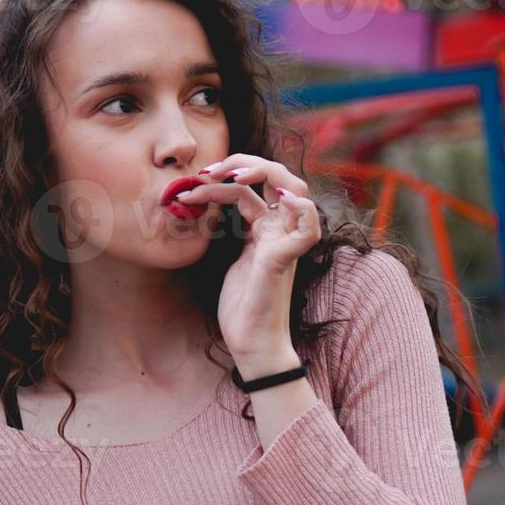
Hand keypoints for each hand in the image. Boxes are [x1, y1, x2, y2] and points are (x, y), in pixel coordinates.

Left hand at [175, 153, 322, 359]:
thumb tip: (211, 206)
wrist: (251, 343)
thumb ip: (234, 231)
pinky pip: (306, 227)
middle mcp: (279, 230)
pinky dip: (300, 208)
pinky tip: (278, 198)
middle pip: (278, 175)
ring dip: (257, 172)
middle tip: (210, 169)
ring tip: (222, 175)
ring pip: (291, 189)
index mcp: (265, 228)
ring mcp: (284, 243)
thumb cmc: (243, 304)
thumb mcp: (234, 257)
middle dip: (244, 162)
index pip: (256, 183)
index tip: (198, 177)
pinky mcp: (283, 260)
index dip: (230, 171)